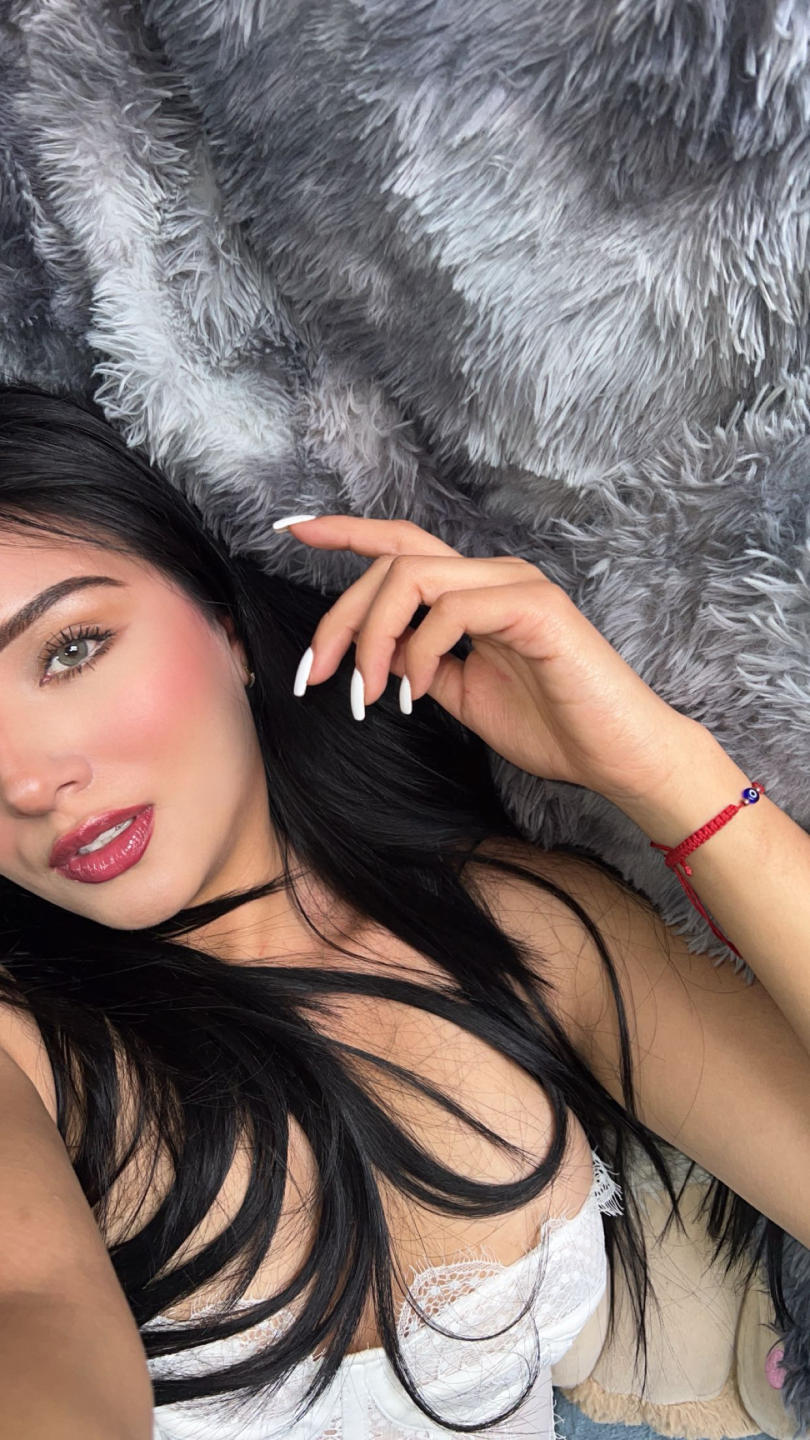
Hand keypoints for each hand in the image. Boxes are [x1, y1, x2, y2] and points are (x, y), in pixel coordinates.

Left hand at [280, 514, 697, 807]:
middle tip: (318, 676)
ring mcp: (517, 584)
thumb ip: (425, 664)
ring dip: (375, 637)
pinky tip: (417, 693)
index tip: (291, 529)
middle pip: (392, 560)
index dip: (345, 531)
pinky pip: (453, 609)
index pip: (402, 545)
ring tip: (370, 693)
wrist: (618, 757)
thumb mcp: (465, 694)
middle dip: (340, 617)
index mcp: (477, 591)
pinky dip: (418, 651)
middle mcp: (494, 574)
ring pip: (412, 576)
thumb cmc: (553, 727)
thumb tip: (378, 659)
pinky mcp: (537, 606)